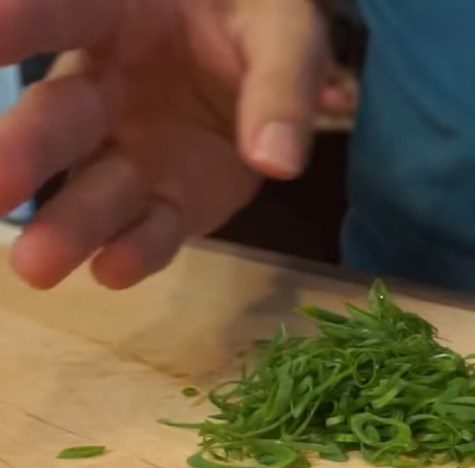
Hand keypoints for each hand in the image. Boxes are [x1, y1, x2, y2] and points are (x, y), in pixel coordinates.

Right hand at [0, 0, 329, 288]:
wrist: (277, 74)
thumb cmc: (260, 28)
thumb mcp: (286, 35)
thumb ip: (281, 85)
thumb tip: (275, 159)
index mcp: (119, 16)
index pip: (61, 12)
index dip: (19, 23)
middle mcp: (109, 90)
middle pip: (60, 119)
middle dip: (24, 150)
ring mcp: (135, 154)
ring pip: (95, 190)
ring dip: (69, 226)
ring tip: (36, 266)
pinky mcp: (171, 202)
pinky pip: (150, 230)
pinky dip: (137, 251)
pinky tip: (114, 271)